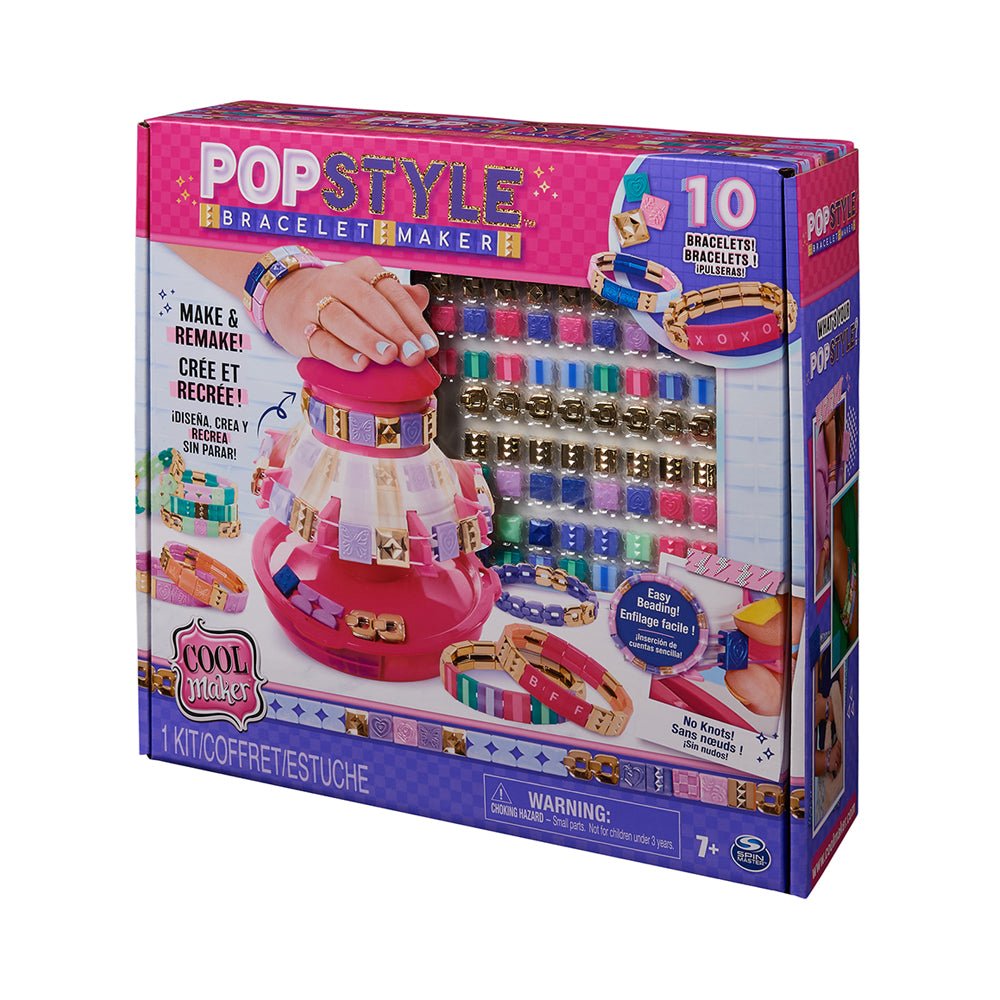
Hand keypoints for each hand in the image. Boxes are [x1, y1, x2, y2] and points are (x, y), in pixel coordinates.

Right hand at [263, 255, 437, 369]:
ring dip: (368, 339)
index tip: (428, 346)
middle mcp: (338, 282)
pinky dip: (341, 354)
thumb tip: (422, 296)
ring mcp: (315, 304)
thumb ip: (398, 298)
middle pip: (369, 303)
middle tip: (413, 355)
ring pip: (342, 319)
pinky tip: (359, 365)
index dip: (413, 320)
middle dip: (395, 331)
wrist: (289, 300)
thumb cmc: (342, 302)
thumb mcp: (371, 293)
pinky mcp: (300, 328)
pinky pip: (321, 341)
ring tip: (388, 357)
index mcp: (362, 271)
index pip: (392, 293)